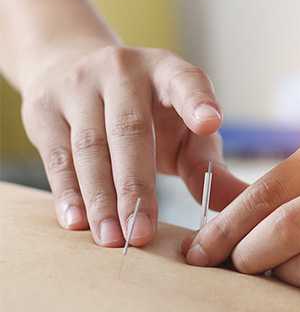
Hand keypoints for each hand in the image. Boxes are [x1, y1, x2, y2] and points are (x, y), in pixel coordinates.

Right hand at [21, 43, 246, 246]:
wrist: (75, 72)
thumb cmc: (149, 114)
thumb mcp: (183, 132)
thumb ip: (209, 167)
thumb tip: (242, 204)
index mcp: (166, 72)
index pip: (185, 81)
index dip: (197, 101)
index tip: (211, 124)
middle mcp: (122, 71)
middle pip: (130, 131)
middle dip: (136, 187)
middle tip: (143, 234)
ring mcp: (79, 86)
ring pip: (90, 147)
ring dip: (101, 198)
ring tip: (113, 240)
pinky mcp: (44, 108)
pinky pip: (56, 156)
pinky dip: (67, 192)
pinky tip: (78, 222)